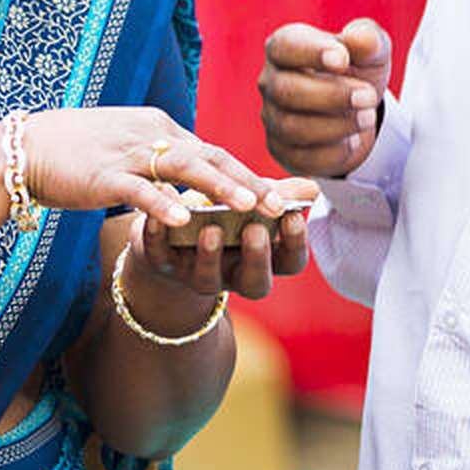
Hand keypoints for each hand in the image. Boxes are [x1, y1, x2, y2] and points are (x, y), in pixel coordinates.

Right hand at [16, 108, 261, 226]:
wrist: (24, 149)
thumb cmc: (75, 152)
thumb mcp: (126, 147)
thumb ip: (159, 157)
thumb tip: (188, 175)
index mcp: (158, 128)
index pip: (212, 152)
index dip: (247, 175)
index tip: (278, 196)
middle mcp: (150, 135)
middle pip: (210, 157)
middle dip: (249, 183)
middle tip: (283, 206)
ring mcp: (128, 153)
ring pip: (185, 169)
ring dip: (221, 188)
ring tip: (251, 208)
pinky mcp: (104, 174)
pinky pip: (140, 189)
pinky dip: (163, 203)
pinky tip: (186, 220)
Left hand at [130, 176, 318, 302]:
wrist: (172, 229)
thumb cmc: (225, 213)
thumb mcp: (251, 202)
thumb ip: (278, 195)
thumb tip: (312, 187)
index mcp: (263, 259)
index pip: (290, 262)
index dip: (294, 244)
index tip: (291, 217)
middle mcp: (234, 276)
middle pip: (255, 282)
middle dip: (256, 257)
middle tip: (254, 230)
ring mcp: (197, 275)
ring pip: (206, 279)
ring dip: (210, 255)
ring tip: (210, 229)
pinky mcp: (162, 265)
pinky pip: (159, 257)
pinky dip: (157, 236)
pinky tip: (156, 214)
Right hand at [260, 19, 391, 177]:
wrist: (356, 111)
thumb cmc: (356, 71)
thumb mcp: (371, 52)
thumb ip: (369, 40)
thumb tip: (358, 39)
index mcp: (285, 48)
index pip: (285, 46)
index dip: (312, 52)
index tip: (343, 59)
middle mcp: (271, 82)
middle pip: (286, 91)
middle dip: (331, 95)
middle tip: (369, 96)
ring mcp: (273, 119)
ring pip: (293, 127)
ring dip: (337, 125)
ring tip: (367, 117)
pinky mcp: (283, 151)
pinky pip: (303, 158)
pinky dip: (334, 151)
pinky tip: (351, 141)